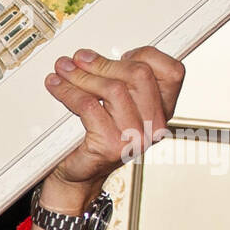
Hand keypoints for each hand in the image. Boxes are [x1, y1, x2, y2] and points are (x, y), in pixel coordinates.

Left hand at [38, 46, 185, 214]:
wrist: (80, 175)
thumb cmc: (98, 138)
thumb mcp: (119, 108)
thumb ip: (121, 82)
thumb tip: (93, 55)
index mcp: (163, 111)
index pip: (172, 72)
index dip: (146, 55)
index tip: (121, 54)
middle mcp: (154, 125)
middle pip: (138, 74)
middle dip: (104, 62)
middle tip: (78, 59)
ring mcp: (135, 137)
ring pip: (113, 88)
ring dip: (82, 75)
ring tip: (63, 70)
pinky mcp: (111, 145)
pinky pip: (89, 106)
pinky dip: (68, 92)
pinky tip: (57, 87)